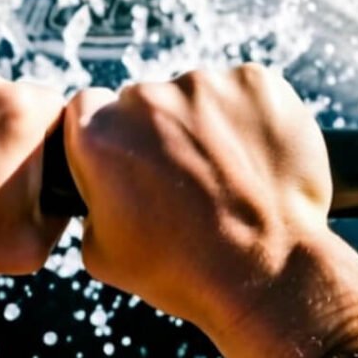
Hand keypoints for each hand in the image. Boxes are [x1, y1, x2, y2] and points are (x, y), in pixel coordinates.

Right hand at [63, 64, 331, 340]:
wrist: (271, 274)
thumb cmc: (183, 271)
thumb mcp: (100, 254)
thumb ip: (89, 199)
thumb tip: (101, 184)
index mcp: (99, 135)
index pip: (87, 106)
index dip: (106, 133)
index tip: (128, 158)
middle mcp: (146, 100)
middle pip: (141, 99)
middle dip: (156, 130)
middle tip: (183, 178)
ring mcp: (204, 85)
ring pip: (193, 95)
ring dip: (203, 124)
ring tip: (226, 176)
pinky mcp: (256, 82)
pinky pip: (241, 91)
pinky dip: (247, 118)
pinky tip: (255, 161)